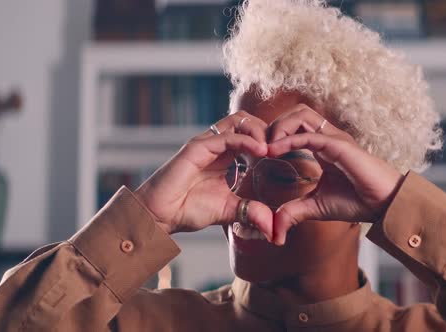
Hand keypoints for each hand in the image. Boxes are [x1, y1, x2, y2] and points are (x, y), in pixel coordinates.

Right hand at [134, 112, 273, 239]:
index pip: (251, 135)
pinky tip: (261, 152)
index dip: (269, 140)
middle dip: (268, 131)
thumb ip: (251, 213)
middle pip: (248, 120)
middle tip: (281, 148)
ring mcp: (206, 144)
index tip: (285, 156)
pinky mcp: (197, 147)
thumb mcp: (229, 212)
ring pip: (239, 121)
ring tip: (272, 149)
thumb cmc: (188, 210)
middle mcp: (216, 145)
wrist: (160, 216)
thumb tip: (273, 229)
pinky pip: (227, 136)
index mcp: (224, 155)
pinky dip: (247, 141)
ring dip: (260, 131)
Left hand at [267, 104, 405, 244]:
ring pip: (302, 115)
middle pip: (296, 113)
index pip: (295, 126)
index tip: (258, 153)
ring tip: (266, 147)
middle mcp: (328, 138)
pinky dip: (289, 140)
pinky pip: (310, 135)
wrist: (384, 205)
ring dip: (280, 127)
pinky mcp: (340, 146)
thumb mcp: (316, 207)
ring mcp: (335, 138)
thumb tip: (275, 231)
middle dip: (274, 125)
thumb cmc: (357, 202)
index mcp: (323, 147)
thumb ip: (294, 212)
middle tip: (258, 146)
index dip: (275, 134)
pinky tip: (274, 152)